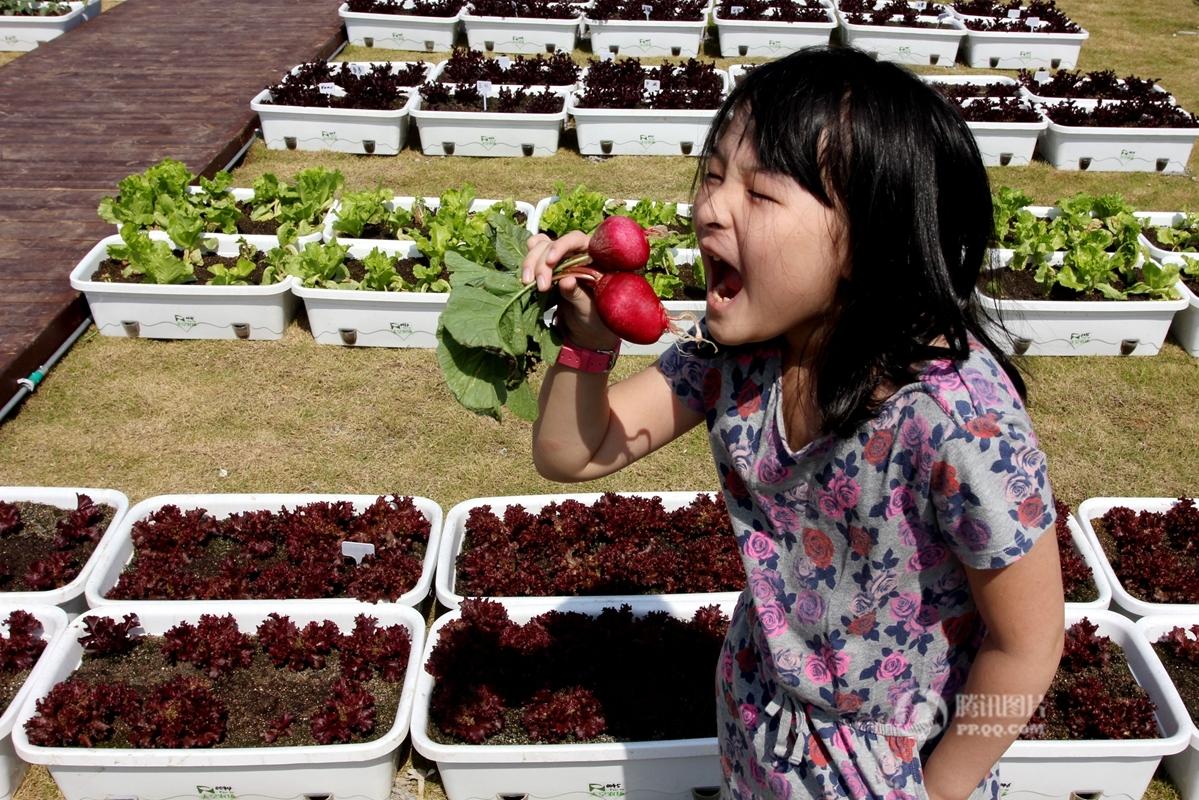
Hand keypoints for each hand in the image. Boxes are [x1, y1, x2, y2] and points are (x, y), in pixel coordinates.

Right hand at [521, 231, 619, 350]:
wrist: (586, 329)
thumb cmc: (595, 317)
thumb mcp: (588, 308)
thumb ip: (578, 294)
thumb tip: (566, 280)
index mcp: (594, 255)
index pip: (576, 239)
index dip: (562, 246)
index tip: (551, 262)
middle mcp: (576, 252)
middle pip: (553, 244)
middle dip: (542, 263)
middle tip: (541, 286)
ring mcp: (560, 258)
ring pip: (539, 247)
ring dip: (530, 263)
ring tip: (528, 283)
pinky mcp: (547, 267)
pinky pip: (534, 256)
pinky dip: (527, 265)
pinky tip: (526, 279)